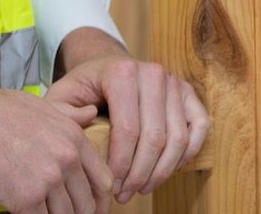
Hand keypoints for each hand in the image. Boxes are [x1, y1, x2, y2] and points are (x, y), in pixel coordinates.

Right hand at [0, 75, 113, 213]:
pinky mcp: (25, 199)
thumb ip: (71, 114)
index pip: (103, 180)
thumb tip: (91, 113)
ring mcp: (48, 180)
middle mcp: (67, 160)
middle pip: (87, 204)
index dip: (100, 200)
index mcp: (75, 138)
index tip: (93, 209)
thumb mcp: (43, 106)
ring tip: (45, 213)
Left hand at [46, 35, 209, 203]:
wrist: (108, 66)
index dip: (121, 164)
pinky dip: (187, 153)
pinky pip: (199, 127)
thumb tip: (87, 119)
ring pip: (178, 137)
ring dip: (162, 171)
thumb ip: (64, 111)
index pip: (128, 128)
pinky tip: (167, 169)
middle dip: (140, 174)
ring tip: (142, 188)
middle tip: (124, 194)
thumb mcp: (62, 95)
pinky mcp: (188, 92)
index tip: (110, 185)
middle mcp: (152, 73)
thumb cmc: (86, 86)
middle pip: (155, 137)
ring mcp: (174, 82)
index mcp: (121, 72)